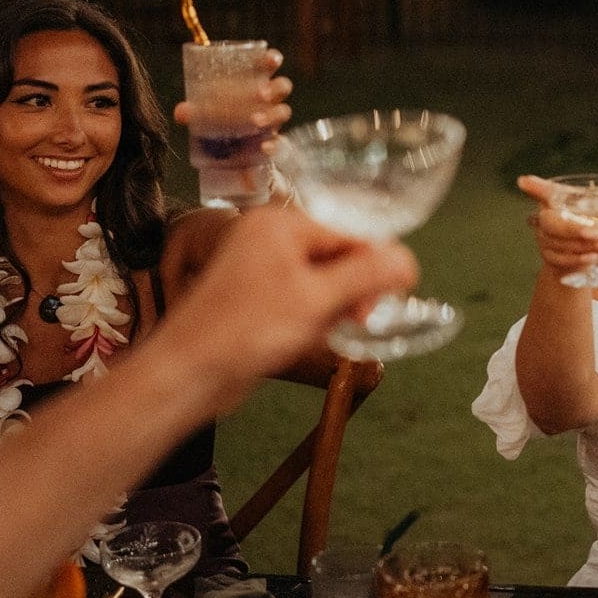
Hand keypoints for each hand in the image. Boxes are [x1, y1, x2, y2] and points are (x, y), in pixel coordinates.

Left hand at [157, 206, 415, 408]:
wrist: (189, 373)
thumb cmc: (246, 331)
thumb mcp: (318, 300)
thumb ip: (366, 275)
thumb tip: (408, 260)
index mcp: (280, 224)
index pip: (350, 233)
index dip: (376, 265)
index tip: (394, 296)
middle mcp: (269, 238)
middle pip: (338, 255)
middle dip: (353, 290)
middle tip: (359, 319)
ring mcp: (260, 267)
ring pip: (323, 280)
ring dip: (335, 307)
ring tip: (324, 331)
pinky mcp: (256, 296)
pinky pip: (303, 297)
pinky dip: (314, 316)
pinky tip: (309, 336)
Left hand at [174, 48, 292, 151]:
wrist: (226, 155)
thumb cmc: (219, 120)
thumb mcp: (204, 112)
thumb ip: (194, 111)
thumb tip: (181, 112)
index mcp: (254, 83)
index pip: (268, 66)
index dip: (272, 59)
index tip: (271, 61)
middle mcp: (268, 100)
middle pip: (282, 87)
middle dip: (274, 89)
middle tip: (260, 95)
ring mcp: (272, 121)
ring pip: (283, 112)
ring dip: (271, 115)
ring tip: (255, 121)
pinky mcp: (270, 142)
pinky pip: (278, 142)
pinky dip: (272, 144)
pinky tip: (263, 147)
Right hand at [517, 173, 597, 283]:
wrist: (583, 257)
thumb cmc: (593, 223)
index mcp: (557, 200)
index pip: (543, 191)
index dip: (534, 187)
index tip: (524, 181)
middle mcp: (546, 218)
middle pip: (551, 223)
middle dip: (573, 229)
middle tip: (596, 232)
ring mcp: (545, 240)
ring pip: (559, 244)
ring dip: (583, 246)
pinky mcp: (550, 258)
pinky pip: (561, 260)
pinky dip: (579, 259)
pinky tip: (594, 259)